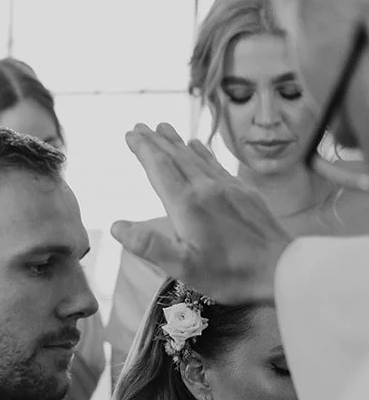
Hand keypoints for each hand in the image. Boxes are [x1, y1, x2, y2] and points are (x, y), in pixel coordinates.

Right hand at [112, 123, 292, 304]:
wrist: (282, 268)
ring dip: (176, 141)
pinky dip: (202, 151)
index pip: (159, 168)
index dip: (143, 149)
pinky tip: (198, 145)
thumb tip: (116, 226)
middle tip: (139, 126)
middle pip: (176, 156)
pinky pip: (217, 163)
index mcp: (187, 204)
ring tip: (163, 128)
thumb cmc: (230, 273)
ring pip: (196, 156)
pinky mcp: (244, 192)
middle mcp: (206, 188)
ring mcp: (228, 187)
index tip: (130, 134)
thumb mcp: (183, 267)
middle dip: (155, 140)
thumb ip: (149, 245)